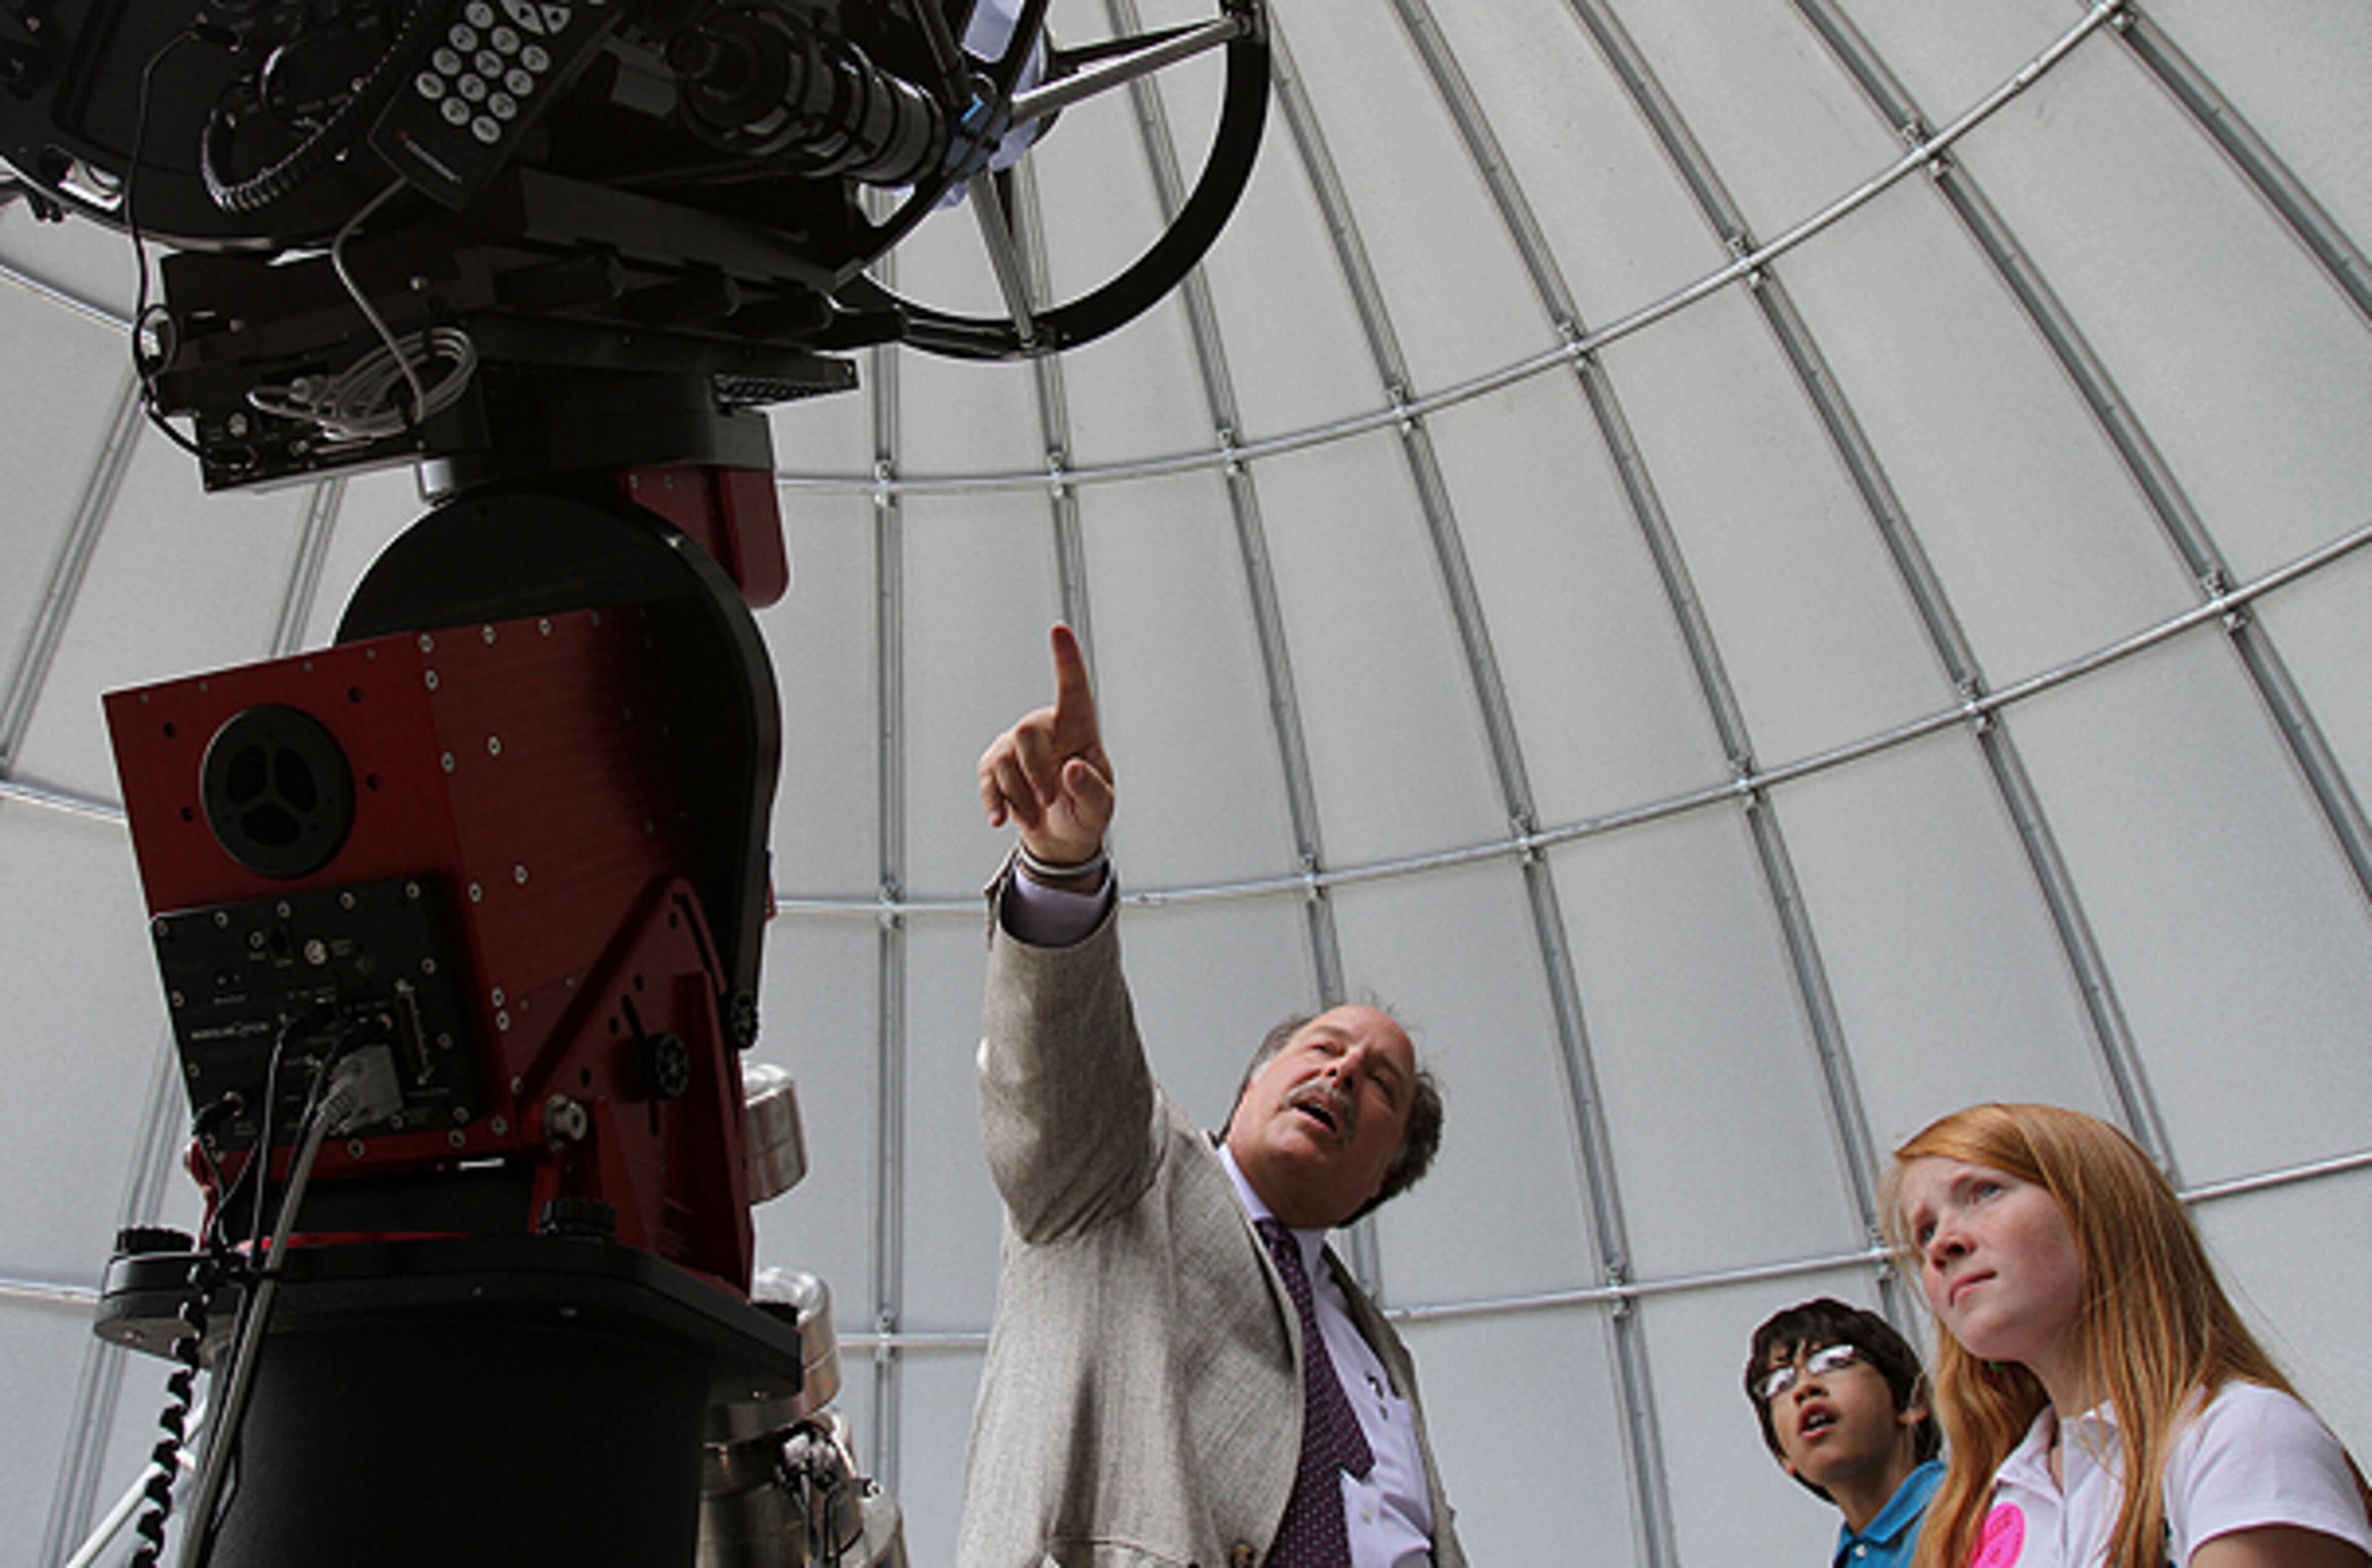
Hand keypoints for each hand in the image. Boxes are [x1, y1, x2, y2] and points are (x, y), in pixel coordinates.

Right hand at [977, 624, 1114, 868]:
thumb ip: (1090, 789)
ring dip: (1018, 794)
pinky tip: (1001, 818)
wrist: (1061, 836)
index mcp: (1079, 728)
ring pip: (1003, 758)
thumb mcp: (1100, 807)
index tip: (1059, 629)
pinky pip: (987, 777)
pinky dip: (994, 801)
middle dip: (1034, 771)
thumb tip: (1071, 768)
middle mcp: (1046, 729)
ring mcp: (1017, 746)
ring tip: (1035, 814)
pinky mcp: (995, 765)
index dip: (1066, 658)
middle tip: (1048, 799)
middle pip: (1026, 732)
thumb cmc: (1085, 810)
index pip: (1073, 688)